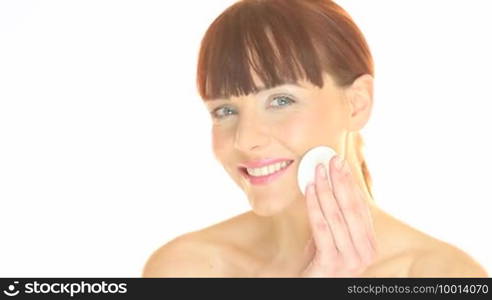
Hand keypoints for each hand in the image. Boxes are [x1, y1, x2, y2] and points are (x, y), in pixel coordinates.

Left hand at [301, 155, 377, 276]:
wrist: (314, 289)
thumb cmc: (320, 264)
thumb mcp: (333, 238)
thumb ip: (336, 218)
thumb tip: (330, 185)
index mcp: (368, 245)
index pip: (360, 208)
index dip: (350, 184)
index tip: (341, 164)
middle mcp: (364, 253)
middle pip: (351, 209)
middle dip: (341, 182)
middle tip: (332, 161)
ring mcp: (350, 260)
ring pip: (337, 216)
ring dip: (325, 190)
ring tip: (317, 172)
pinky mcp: (332, 264)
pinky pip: (322, 228)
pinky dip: (314, 206)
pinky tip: (309, 191)